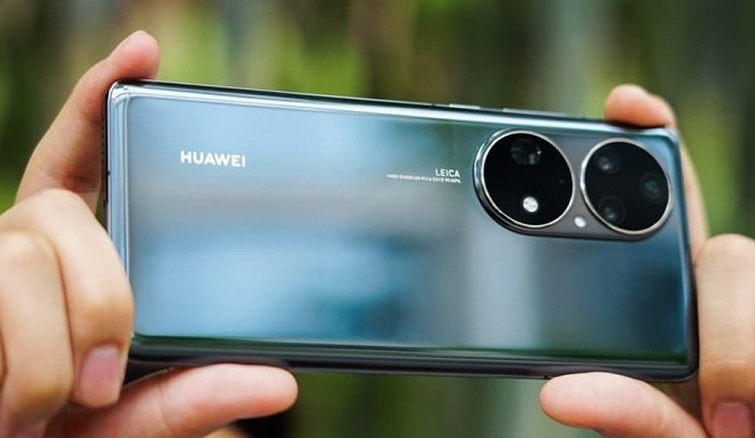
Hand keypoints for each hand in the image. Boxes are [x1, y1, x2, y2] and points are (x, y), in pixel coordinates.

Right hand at [0, 31, 296, 436]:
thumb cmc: (66, 433)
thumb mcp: (136, 418)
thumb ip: (194, 397)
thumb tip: (281, 384)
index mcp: (77, 257)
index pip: (82, 165)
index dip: (98, 105)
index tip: (140, 53)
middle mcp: (26, 249)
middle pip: (62, 217)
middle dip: (101, 302)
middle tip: (104, 384)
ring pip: (22, 254)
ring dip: (48, 350)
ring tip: (51, 408)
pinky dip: (18, 361)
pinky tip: (17, 408)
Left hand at [539, 85, 754, 436]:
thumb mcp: (662, 429)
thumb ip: (625, 410)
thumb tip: (557, 394)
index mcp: (675, 299)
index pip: (667, 205)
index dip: (654, 142)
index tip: (626, 102)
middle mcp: (730, 287)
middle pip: (729, 255)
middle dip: (723, 345)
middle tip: (718, 422)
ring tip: (745, 434)